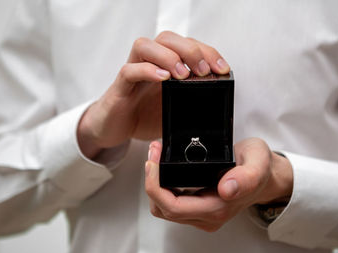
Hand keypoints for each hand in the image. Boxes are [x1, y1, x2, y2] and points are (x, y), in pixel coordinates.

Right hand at [77, 31, 230, 157]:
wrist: (115, 129)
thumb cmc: (144, 115)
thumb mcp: (175, 109)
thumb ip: (190, 101)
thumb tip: (216, 102)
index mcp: (165, 65)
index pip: (186, 45)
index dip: (207, 52)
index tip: (222, 68)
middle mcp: (149, 63)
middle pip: (167, 38)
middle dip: (190, 50)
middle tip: (204, 70)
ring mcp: (133, 73)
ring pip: (145, 46)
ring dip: (168, 56)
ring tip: (184, 74)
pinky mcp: (119, 88)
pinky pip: (129, 71)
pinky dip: (147, 71)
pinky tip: (163, 78)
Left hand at [145, 138, 292, 231]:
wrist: (265, 175)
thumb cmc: (259, 167)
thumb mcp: (258, 163)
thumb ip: (247, 176)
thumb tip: (226, 189)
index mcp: (218, 208)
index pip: (173, 207)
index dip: (155, 187)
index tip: (153, 162)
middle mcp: (208, 216)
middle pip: (163, 209)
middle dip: (151, 181)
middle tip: (153, 153)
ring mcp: (202, 215)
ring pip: (164, 208)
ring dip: (155, 184)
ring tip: (156, 157)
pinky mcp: (198, 209)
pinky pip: (171, 203)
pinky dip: (162, 186)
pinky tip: (164, 168)